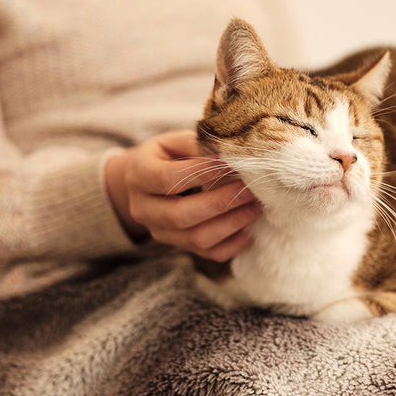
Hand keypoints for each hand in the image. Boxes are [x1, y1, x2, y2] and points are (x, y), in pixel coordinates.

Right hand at [105, 130, 260, 261]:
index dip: (202, 172)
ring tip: (256, 206)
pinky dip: (233, 244)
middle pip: (181, 215)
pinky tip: (250, 228)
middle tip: (251, 188)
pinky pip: (208, 254)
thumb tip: (232, 150)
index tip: (231, 162)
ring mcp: (160, 232)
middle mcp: (143, 209)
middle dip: (221, 202)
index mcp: (138, 175)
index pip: (168, 179)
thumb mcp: (175, 141)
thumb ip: (198, 144)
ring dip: (232, 223)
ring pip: (196, 238)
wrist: (146, 183)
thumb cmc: (167, 155)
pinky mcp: (179, 246)